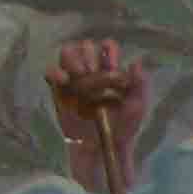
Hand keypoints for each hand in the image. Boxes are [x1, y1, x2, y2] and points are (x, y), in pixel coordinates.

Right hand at [48, 38, 147, 186]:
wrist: (103, 147)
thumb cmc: (124, 126)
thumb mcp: (138, 107)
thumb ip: (141, 85)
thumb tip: (135, 63)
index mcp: (112, 70)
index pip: (107, 47)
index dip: (108, 50)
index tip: (112, 64)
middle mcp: (92, 70)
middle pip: (84, 47)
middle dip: (88, 54)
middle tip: (92, 71)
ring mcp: (74, 79)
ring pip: (67, 54)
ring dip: (72, 60)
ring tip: (80, 74)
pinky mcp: (59, 91)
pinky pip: (51, 74)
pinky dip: (55, 72)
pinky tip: (64, 80)